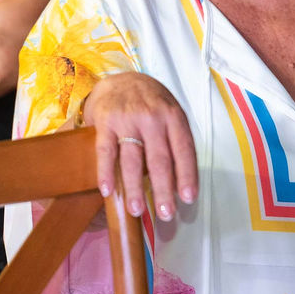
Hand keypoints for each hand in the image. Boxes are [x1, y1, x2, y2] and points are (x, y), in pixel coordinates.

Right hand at [85, 72, 197, 221]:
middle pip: (159, 160)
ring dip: (134, 188)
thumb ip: (176, 140)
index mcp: (173, 117)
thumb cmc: (151, 103)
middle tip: (165, 214)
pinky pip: (106, 151)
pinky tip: (107, 190)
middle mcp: (152, 117)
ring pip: (132, 159)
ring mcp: (127, 119)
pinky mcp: (106, 122)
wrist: (120, 79)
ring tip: (137, 210)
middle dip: (163, 189)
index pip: (183, 149)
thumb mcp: (171, 113)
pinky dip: (106, 172)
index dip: (187, 175)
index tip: (188, 198)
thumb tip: (182, 182)